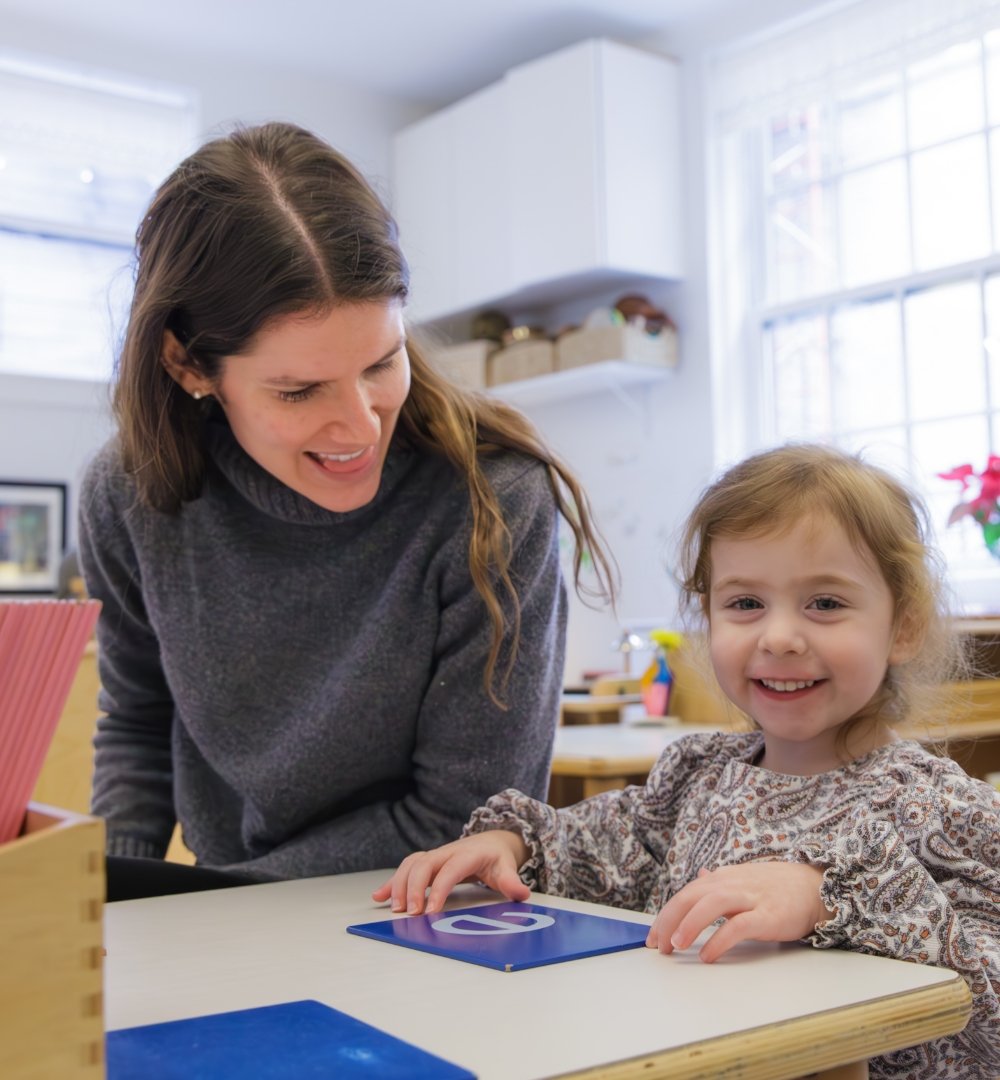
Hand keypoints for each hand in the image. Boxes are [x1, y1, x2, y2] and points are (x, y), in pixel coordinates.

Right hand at [372, 831, 529, 914]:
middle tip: (411, 913)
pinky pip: (406, 868)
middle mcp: (447, 852)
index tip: (431, 911)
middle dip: (415, 888)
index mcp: (468, 853)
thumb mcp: (508, 867)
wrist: (491, 841)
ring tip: (395, 909)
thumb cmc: (497, 858)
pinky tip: (379, 897)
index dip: (439, 888)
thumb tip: (521, 893)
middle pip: (425, 864)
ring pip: (412, 864)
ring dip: (400, 885)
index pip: (451, 869)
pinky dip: (392, 882)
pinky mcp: (427, 863)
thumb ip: (512, 881)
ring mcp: (435, 856)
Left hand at [646, 862, 833, 963]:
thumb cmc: (775, 887)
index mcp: (723, 878)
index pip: (686, 894)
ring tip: (676, 945)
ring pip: (711, 905)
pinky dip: (719, 940)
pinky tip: (707, 955)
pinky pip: (738, 926)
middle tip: (658, 945)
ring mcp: (750, 898)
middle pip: (691, 897)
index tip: (654, 937)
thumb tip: (699, 877)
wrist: (814, 887)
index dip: (666, 915)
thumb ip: (719, 881)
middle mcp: (732, 883)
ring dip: (689, 924)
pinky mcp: (768, 915)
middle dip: (669, 920)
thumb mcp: (743, 878)